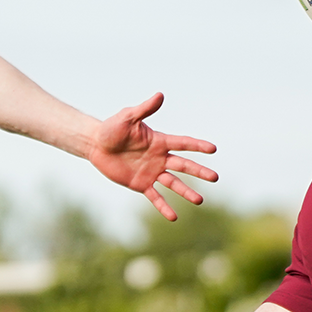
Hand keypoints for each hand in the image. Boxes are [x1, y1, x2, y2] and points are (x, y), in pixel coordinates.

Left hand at [87, 93, 217, 221]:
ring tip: (199, 200)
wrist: (96, 145)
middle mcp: (159, 158)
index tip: (213, 149)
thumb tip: (160, 95)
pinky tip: (173, 217)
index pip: (183, 144)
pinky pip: (155, 197)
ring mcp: (152, 172)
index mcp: (159, 141)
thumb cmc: (112, 128)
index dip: (197, 146)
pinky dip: (164, 206)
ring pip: (173, 184)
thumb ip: (145, 109)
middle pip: (183, 165)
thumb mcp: (128, 117)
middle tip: (215, 178)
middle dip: (199, 171)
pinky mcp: (141, 185)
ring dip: (186, 192)